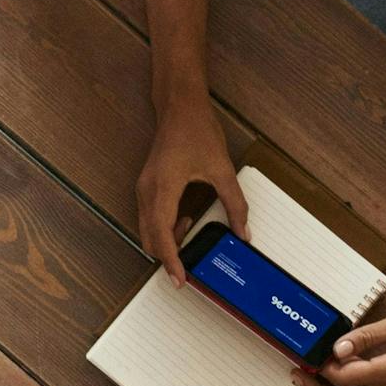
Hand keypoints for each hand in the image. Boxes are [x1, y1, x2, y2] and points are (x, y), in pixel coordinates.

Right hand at [137, 95, 246, 268]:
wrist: (179, 106)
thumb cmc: (196, 130)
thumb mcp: (222, 169)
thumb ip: (234, 204)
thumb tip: (242, 231)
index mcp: (163, 189)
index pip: (162, 235)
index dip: (171, 262)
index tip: (179, 279)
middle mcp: (147, 192)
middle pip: (149, 239)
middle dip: (168, 255)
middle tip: (190, 265)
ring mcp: (143, 189)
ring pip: (147, 229)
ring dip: (166, 240)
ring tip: (191, 230)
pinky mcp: (146, 186)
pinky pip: (148, 217)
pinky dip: (163, 227)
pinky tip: (184, 218)